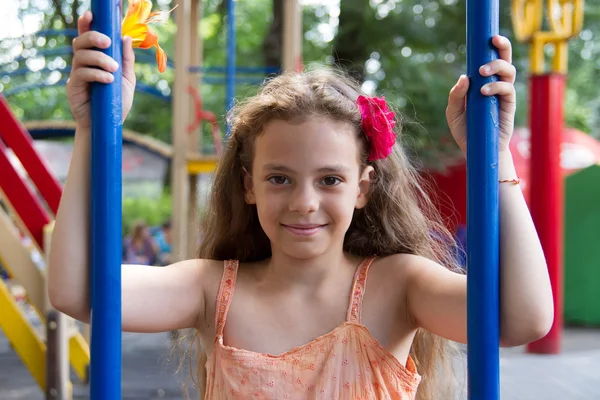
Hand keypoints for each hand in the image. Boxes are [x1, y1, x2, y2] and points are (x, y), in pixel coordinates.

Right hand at [67, 11, 135, 129]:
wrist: (108, 126)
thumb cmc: (116, 103)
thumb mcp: (126, 80)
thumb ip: (126, 60)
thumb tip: (126, 38)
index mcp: (95, 60)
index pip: (87, 38)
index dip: (86, 24)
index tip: (91, 15)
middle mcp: (83, 64)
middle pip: (79, 42)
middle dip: (93, 37)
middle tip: (108, 43)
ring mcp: (76, 75)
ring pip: (80, 56)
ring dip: (99, 58)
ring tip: (113, 69)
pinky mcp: (73, 87)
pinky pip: (81, 73)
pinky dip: (96, 73)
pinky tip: (108, 79)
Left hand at [446, 35, 516, 153]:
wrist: (477, 150)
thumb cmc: (465, 130)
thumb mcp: (453, 113)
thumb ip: (456, 95)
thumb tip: (464, 77)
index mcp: (482, 82)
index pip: (489, 59)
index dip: (493, 46)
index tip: (489, 36)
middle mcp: (495, 84)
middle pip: (505, 59)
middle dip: (502, 47)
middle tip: (493, 42)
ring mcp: (503, 94)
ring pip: (509, 70)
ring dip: (497, 66)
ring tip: (482, 73)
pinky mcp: (508, 105)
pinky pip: (508, 89)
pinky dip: (496, 86)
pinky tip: (484, 92)